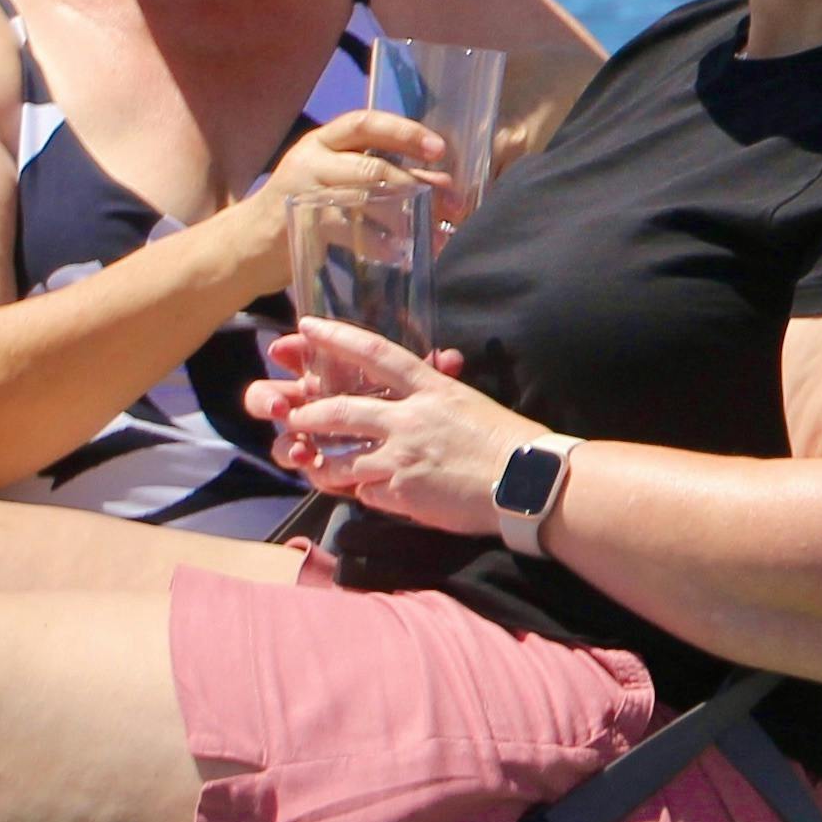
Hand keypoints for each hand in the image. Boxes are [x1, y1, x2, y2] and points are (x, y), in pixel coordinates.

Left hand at [247, 318, 528, 531]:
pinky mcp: (402, 492)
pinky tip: (375, 495)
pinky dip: (365, 494)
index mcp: (430, 389)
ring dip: (322, 465)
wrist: (528, 482)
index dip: (338, 337)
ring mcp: (402, 457)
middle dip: (307, 414)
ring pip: (339, 460)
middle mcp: (409, 419)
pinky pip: (366, 494)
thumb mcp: (466, 403)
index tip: (309, 326)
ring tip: (315, 467)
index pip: (376, 354)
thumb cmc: (506, 441)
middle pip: (339, 410)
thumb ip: (431, 398)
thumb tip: (413, 393)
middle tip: (293, 416)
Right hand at [252, 107, 451, 231]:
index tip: (439, 150)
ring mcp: (303, 190)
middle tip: (452, 206)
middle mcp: (312, 158)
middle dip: (417, 186)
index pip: (366, 123)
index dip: (405, 132)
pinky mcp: (300, 223)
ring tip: (433, 235)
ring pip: (363, 197)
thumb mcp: (342, 183)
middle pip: (371, 165)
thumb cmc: (307, 207)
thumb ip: (389, 179)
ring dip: (405, 217)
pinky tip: (399, 253)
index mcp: (325, 140)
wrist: (248, 244)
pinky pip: (349, 231)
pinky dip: (379, 243)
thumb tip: (445, 185)